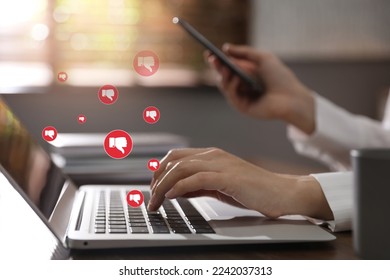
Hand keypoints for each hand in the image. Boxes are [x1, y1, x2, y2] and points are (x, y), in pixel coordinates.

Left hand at [148, 148, 332, 220]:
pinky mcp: (228, 177)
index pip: (177, 156)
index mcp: (212, 155)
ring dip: (164, 185)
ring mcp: (221, 164)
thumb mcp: (219, 186)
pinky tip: (172, 196)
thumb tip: (176, 190)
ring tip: (157, 201)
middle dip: (157, 179)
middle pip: (174, 160)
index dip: (160, 171)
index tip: (154, 188)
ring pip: (182, 168)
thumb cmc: (252, 190)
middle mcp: (214, 155)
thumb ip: (199, 185)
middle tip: (151, 197)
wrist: (281, 192)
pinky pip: (197, 179)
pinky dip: (180, 187)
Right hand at [207, 44, 315, 133]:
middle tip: (211, 58)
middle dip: (217, 67)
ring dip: (223, 76)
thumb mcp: (262, 58)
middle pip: (223, 76)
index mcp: (246, 74)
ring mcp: (241, 97)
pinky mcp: (242, 107)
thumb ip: (244, 52)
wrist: (291, 97)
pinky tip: (237, 79)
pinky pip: (232, 96)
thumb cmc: (280, 77)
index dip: (218, 60)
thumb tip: (225, 47)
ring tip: (224, 67)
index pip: (228, 67)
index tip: (209, 52)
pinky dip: (232, 86)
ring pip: (225, 86)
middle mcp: (242, 86)